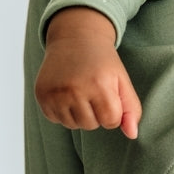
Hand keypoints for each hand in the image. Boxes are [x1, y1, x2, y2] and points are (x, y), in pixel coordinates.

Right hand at [34, 6, 141, 138]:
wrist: (75, 38)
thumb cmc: (102, 62)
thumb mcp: (122, 80)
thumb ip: (131, 108)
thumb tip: (132, 135)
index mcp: (99, 84)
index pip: (111, 121)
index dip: (113, 111)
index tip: (109, 95)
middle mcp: (74, 89)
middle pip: (91, 125)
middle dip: (97, 113)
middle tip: (93, 90)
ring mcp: (55, 93)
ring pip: (73, 125)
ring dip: (80, 114)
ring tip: (81, 91)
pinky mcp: (41, 96)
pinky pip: (56, 120)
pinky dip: (64, 111)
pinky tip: (67, 92)